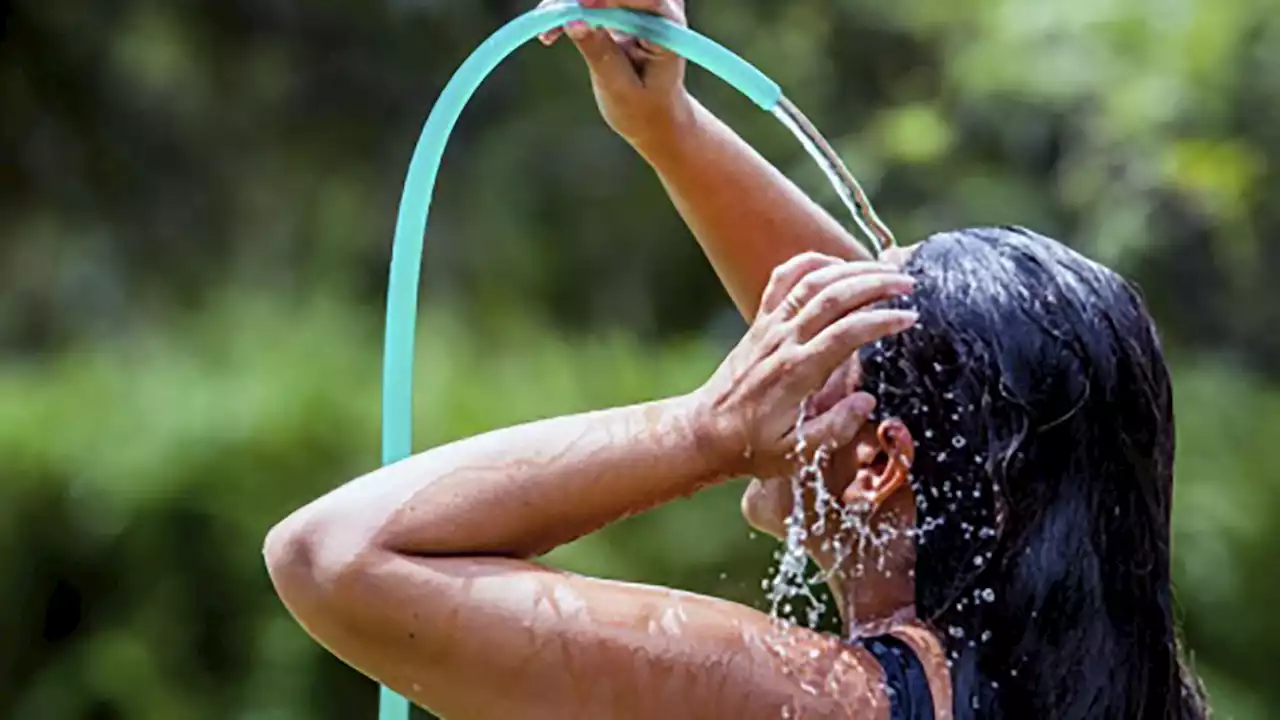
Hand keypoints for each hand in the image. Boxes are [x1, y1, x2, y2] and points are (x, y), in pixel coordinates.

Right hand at [537, 0, 691, 149]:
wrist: (653, 114)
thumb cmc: (644, 107)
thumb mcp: (620, 88)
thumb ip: (600, 53)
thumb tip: (572, 21)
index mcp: (670, 27)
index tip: (580, 4)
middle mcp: (660, 5)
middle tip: (551, 17)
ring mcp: (640, 2)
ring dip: (568, 4)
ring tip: (547, 33)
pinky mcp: (621, 4)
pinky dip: (566, 9)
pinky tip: (550, 34)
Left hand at [689, 253, 917, 478]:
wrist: (703, 432)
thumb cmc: (750, 448)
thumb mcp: (795, 455)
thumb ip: (834, 430)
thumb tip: (867, 400)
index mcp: (796, 373)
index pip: (845, 333)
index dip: (881, 321)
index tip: (909, 318)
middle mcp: (782, 341)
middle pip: (833, 296)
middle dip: (875, 283)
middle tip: (909, 284)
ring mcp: (769, 327)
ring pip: (811, 281)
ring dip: (851, 268)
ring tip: (885, 270)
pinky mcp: (760, 322)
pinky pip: (783, 280)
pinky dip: (811, 263)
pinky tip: (837, 264)